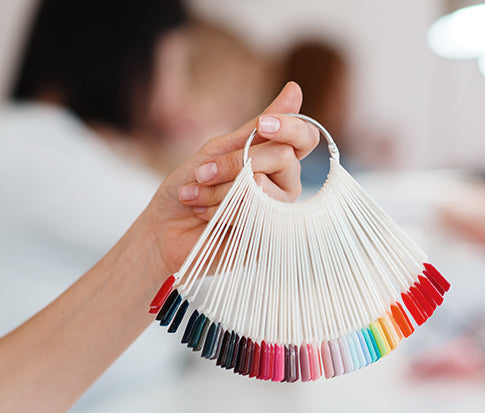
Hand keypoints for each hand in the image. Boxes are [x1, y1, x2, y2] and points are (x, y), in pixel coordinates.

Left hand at [134, 82, 320, 274]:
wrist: (163, 228)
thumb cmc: (191, 185)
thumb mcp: (220, 148)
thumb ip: (257, 127)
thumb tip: (295, 88)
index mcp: (278, 162)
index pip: (305, 137)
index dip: (290, 127)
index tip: (264, 126)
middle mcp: (285, 186)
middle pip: (284, 157)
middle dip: (235, 162)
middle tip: (203, 173)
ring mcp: (279, 213)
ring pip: (263, 185)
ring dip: (219, 189)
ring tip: (197, 198)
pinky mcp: (267, 236)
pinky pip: (251, 211)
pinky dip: (219, 209)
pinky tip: (205, 216)